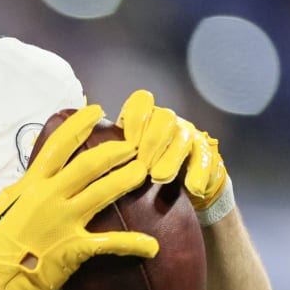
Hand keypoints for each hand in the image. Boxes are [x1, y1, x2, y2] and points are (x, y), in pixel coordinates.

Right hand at [0, 105, 157, 289]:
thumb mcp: (3, 206)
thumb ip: (24, 189)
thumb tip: (37, 176)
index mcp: (31, 185)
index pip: (58, 146)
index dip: (79, 125)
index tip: (96, 111)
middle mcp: (49, 197)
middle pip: (89, 165)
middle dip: (115, 151)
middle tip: (133, 145)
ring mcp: (63, 222)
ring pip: (103, 193)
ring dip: (127, 179)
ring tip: (144, 171)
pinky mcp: (73, 248)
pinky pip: (109, 243)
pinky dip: (132, 244)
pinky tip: (151, 246)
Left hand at [115, 89, 228, 215]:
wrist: (181, 186)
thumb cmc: (142, 171)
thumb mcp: (124, 159)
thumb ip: (111, 154)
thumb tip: (83, 160)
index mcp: (145, 118)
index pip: (141, 101)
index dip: (134, 117)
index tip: (127, 142)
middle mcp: (168, 123)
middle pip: (164, 117)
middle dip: (151, 141)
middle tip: (141, 164)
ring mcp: (189, 137)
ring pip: (183, 138)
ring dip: (170, 157)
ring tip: (159, 177)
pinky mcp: (207, 156)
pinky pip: (205, 160)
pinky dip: (198, 174)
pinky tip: (192, 188)